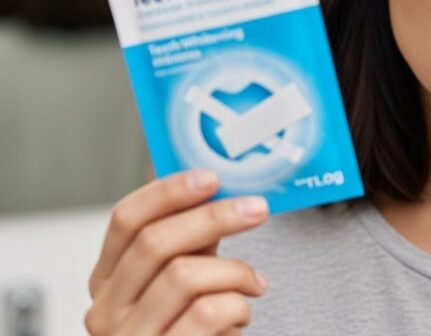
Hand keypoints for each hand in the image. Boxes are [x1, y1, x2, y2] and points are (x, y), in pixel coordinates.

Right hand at [85, 169, 269, 334]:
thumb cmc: (188, 331)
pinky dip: (239, 305)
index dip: (168, 191)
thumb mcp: (178, 283)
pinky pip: (210, 312)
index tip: (211, 176)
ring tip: (254, 284)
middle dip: (215, 217)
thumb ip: (189, 244)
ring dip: (235, 271)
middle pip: (156, 243)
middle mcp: (108, 311)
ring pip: (186, 275)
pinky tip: (243, 313)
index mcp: (107, 281)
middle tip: (257, 209)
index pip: (125, 220)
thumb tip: (220, 190)